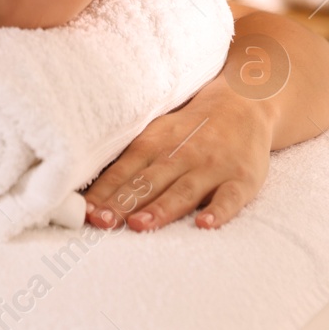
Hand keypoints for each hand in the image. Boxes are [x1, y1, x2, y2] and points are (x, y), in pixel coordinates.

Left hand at [82, 75, 274, 231]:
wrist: (243, 104)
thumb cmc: (189, 129)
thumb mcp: (156, 135)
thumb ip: (130, 162)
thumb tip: (94, 193)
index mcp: (154, 145)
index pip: (122, 172)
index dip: (103, 193)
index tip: (85, 212)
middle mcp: (180, 156)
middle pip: (147, 183)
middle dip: (123, 203)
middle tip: (103, 222)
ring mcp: (211, 168)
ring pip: (182, 191)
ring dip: (160, 209)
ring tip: (140, 225)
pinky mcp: (241, 179)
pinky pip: (229, 197)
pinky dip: (218, 211)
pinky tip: (204, 224)